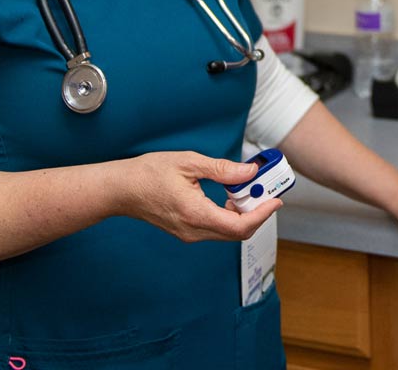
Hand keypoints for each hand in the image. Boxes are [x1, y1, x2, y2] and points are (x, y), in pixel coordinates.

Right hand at [115, 151, 281, 242]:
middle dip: (257, 212)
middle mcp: (194, 230)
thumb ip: (222, 170)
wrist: (121, 190)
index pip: (240, 225)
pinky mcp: (186, 231)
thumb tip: (249, 173)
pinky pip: (216, 228)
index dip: (263, 214)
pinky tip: (229, 196)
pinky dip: (230, 215)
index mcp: (195, 214)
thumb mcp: (188, 163)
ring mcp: (189, 234)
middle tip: (265, 190)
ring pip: (228, 232)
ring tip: (246, 189)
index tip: (276, 199)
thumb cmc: (149, 173)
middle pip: (238, 232)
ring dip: (244, 213)